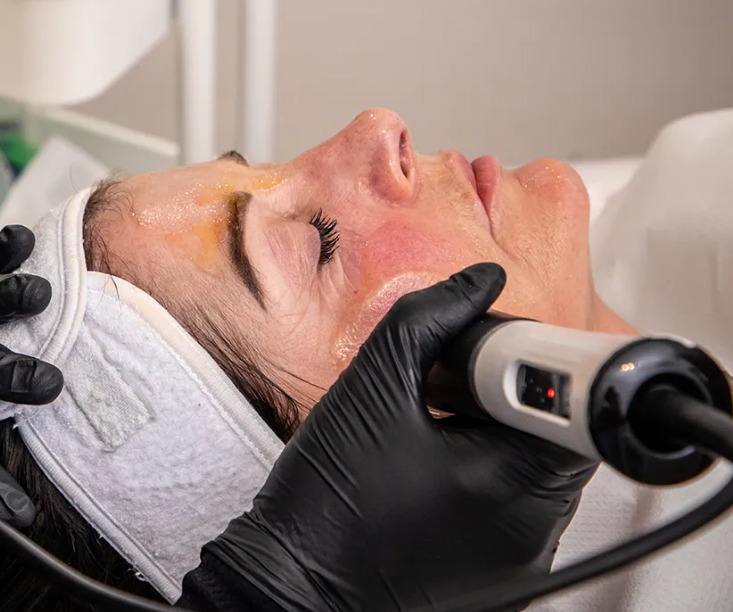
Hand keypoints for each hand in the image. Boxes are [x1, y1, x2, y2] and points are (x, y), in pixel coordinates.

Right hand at [184, 264, 596, 611]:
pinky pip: (514, 501)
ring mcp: (519, 559)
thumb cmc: (328, 503)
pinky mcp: (501, 573)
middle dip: (508, 395)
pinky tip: (431, 464)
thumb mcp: (370, 389)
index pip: (572, 405)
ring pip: (535, 465)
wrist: (293, 585)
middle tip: (452, 385)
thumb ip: (427, 322)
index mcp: (508, 483)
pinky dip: (485, 469)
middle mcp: (530, 530)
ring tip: (433, 425)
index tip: (503, 354)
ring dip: (497, 431)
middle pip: (555, 432)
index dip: (539, 363)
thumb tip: (476, 285)